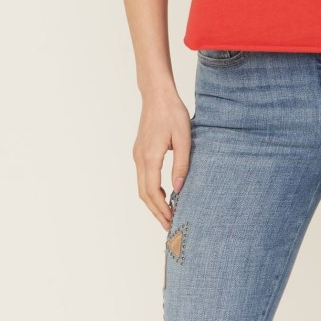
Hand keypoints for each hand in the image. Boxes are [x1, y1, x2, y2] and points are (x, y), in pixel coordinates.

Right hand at [132, 90, 191, 230]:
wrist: (157, 93)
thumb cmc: (172, 112)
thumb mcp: (183, 137)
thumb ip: (181, 164)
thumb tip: (178, 189)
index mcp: (150, 157)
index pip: (153, 192)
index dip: (162, 210)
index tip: (172, 222)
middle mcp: (139, 158)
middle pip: (144, 194)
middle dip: (156, 212)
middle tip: (169, 226)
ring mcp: (137, 154)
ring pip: (141, 186)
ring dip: (152, 202)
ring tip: (166, 214)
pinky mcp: (140, 150)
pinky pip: (143, 177)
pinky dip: (151, 190)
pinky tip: (163, 194)